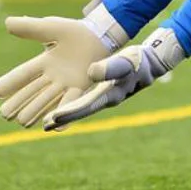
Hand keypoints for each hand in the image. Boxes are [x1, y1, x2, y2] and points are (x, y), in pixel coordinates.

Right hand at [0, 0, 127, 127]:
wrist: (100, 36)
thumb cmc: (75, 32)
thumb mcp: (51, 27)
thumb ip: (31, 27)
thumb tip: (7, 22)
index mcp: (43, 63)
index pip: (23, 74)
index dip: (9, 83)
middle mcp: (52, 77)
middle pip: (31, 93)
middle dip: (18, 103)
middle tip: (5, 114)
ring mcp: (66, 85)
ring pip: (46, 101)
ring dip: (34, 111)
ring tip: (22, 121)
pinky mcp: (81, 88)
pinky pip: (70, 102)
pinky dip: (61, 114)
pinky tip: (53, 124)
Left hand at [42, 28, 184, 131]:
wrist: (147, 64)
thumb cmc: (137, 62)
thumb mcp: (126, 62)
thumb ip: (110, 68)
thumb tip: (92, 72)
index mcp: (109, 95)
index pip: (86, 105)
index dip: (70, 112)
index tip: (54, 117)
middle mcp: (103, 100)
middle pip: (79, 111)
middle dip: (62, 118)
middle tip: (43, 126)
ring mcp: (101, 98)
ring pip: (78, 108)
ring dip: (63, 116)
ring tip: (43, 124)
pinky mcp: (99, 93)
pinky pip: (80, 101)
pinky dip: (68, 106)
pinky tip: (56, 108)